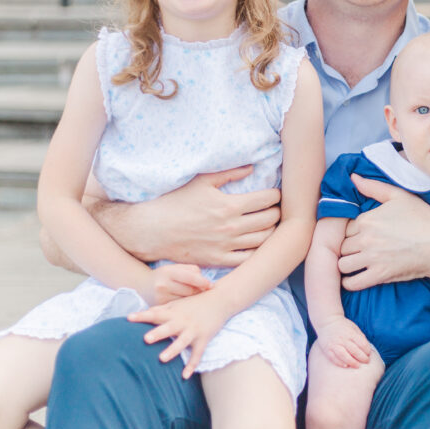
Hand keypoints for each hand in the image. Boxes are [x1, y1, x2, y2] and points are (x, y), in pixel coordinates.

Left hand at [128, 289, 228, 378]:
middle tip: (146, 339)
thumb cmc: (196, 303)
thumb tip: (145, 313)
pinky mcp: (204, 338)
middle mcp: (183, 321)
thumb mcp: (178, 304)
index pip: (155, 314)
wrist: (220, 300)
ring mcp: (194, 331)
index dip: (142, 316)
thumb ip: (162, 310)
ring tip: (162, 358)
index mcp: (174, 312)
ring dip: (172, 350)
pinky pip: (197, 354)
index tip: (129, 318)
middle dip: (158, 333)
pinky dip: (191, 365)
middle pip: (169, 328)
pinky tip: (184, 376)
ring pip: (182, 342)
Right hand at [131, 166, 279, 265]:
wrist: (152, 229)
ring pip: (262, 241)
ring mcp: (225, 246)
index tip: (276, 194)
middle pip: (269, 220)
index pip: (266, 200)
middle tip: (276, 208)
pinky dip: (257, 252)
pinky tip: (257, 244)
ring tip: (270, 224)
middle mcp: (231, 228)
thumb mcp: (201, 181)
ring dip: (271, 231)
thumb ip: (229, 173)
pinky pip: (247, 259)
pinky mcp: (217, 260)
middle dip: (277, 212)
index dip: (276, 195)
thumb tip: (252, 168)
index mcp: (229, 206)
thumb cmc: (175, 201)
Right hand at [147, 263, 211, 305]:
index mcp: (168, 272)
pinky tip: (189, 305)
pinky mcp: (160, 308)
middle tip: (205, 292)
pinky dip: (186, 307)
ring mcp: (161, 298)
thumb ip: (191, 271)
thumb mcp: (175, 268)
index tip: (211, 285)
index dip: (202, 282)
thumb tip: (205, 282)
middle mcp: (163, 285)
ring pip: (186, 301)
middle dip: (199, 291)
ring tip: (197, 298)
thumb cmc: (165, 275)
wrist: (143, 286)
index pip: (190, 277)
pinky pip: (179, 308)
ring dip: (194, 300)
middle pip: (190, 290)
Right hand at [314, 315, 372, 367]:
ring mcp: (334, 344)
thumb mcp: (354, 327)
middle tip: (366, 361)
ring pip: (344, 356)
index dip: (367, 350)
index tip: (369, 354)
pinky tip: (346, 365)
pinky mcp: (327, 349)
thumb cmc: (343, 326)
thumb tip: (367, 349)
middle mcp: (342, 339)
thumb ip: (360, 337)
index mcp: (350, 333)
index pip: (362, 344)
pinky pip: (334, 358)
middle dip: (362, 358)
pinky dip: (340, 363)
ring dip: (352, 362)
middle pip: (354, 351)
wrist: (327, 322)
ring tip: (357, 366)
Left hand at [338, 174, 429, 290]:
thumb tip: (353, 177)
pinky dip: (350, 283)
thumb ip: (373, 187)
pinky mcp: (380, 275)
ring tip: (356, 263)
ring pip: (342, 264)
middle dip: (347, 248)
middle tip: (357, 249)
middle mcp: (366, 239)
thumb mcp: (399, 196)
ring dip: (347, 264)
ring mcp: (372, 258)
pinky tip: (355, 278)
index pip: (344, 228)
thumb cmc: (423, 219)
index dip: (350, 232)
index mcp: (368, 220)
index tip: (358, 235)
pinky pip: (353, 283)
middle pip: (341, 246)